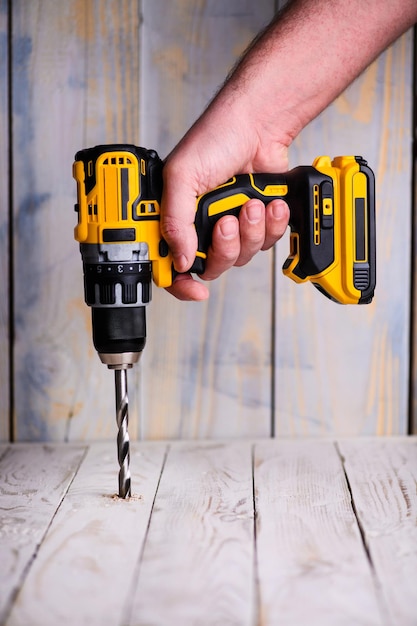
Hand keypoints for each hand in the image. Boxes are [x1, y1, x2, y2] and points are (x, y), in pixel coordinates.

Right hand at [161, 96, 290, 300]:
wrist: (259, 123)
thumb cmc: (216, 137)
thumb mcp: (183, 176)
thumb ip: (176, 221)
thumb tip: (180, 259)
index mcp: (175, 215)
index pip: (170, 262)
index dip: (179, 282)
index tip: (194, 289)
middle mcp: (202, 225)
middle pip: (212, 266)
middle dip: (225, 247)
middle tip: (228, 221)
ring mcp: (230, 224)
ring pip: (241, 256)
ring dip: (250, 232)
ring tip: (251, 203)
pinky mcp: (256, 221)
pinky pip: (265, 242)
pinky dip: (271, 225)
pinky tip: (269, 203)